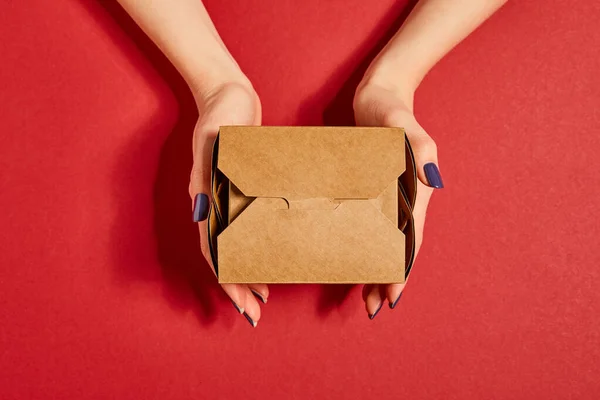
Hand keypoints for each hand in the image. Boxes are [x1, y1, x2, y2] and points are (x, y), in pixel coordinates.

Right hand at [189, 81, 267, 326]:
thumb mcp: (211, 141)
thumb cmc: (220, 116)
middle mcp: (214, 205)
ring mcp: (227, 199)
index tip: (244, 302)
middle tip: (256, 311)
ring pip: (237, 245)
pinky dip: (257, 245)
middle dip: (239, 286)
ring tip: (264, 293)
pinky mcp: (242, 190)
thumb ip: (205, 174)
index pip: (215, 251)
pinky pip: (248, 225)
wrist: (228, 93)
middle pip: (226, 255)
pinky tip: (272, 252)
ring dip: (248, 271)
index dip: (229, 280)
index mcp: (205, 198)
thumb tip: (201, 213)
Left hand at [353, 81, 442, 318]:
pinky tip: (355, 258)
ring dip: (378, 270)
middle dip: (388, 279)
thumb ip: (421, 149)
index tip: (392, 295)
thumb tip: (434, 181)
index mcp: (415, 192)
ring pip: (386, 243)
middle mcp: (404, 201)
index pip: (410, 240)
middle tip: (374, 307)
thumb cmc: (391, 110)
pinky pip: (373, 226)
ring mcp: (390, 198)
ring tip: (368, 298)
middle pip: (399, 249)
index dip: (401, 269)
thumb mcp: (405, 124)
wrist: (380, 95)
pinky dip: (367, 246)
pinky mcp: (375, 192)